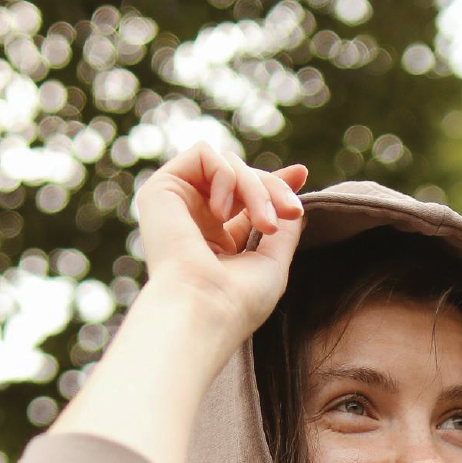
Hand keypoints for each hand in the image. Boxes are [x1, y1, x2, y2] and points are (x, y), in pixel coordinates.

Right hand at [132, 142, 307, 346]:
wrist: (203, 309)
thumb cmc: (238, 300)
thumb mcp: (273, 263)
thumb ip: (284, 232)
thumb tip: (295, 205)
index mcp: (215, 241)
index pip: (244, 200)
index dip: (272, 183)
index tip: (300, 174)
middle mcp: (193, 221)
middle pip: (242, 178)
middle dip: (273, 188)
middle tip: (290, 213)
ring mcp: (176, 204)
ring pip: (228, 164)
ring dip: (256, 189)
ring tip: (263, 224)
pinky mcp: (161, 189)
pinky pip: (203, 153)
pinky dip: (225, 177)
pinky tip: (222, 213)